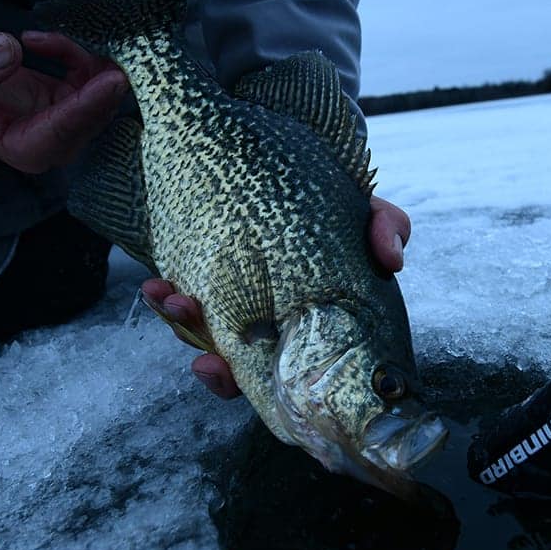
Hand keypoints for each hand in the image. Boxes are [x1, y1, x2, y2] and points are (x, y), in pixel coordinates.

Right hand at [0, 31, 128, 173]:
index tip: (113, 80)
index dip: (90, 106)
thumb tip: (7, 50)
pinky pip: (88, 75)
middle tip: (97, 44)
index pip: (64, 133)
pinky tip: (38, 40)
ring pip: (98, 93)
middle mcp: (52, 143)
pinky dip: (71, 52)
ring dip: (81, 58)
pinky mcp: (69, 99)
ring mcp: (65, 121)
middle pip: (94, 115)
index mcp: (23, 150)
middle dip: (99, 79)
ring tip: (37, 39)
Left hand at [142, 195, 411, 398]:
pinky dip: (165, 301)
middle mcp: (274, 327)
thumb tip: (392, 258)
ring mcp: (236, 306)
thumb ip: (384, 227)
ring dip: (188, 329)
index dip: (273, 389)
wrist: (264, 160)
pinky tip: (158, 288)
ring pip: (209, 339)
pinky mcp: (202, 285)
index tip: (248, 378)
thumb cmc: (326, 199)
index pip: (297, 372)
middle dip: (222, 374)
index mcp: (313, 326)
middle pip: (246, 372)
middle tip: (209, 361)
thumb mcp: (361, 210)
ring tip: (176, 303)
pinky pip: (181, 307)